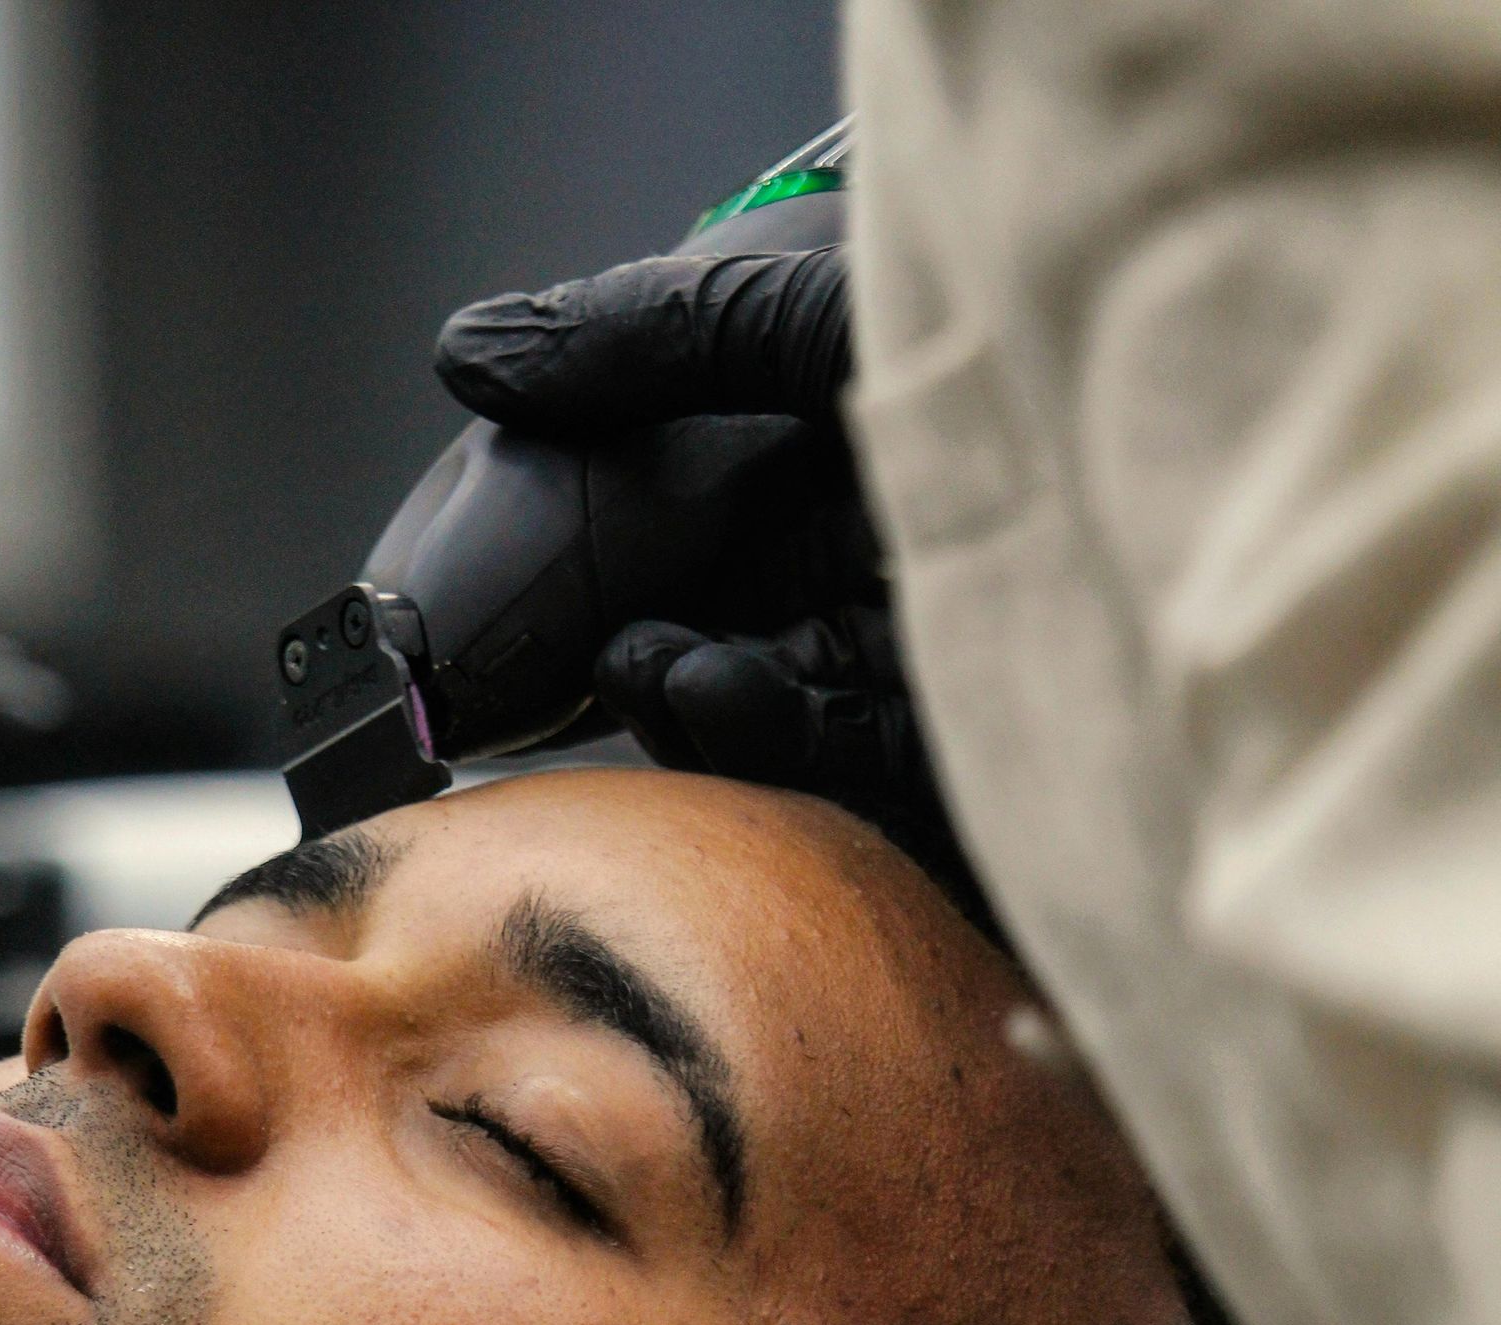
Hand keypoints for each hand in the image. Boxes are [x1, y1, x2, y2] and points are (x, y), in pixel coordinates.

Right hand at [437, 248, 976, 910]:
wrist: (1153, 392)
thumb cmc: (995, 315)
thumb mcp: (796, 303)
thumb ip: (639, 337)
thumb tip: (469, 352)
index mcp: (773, 452)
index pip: (625, 532)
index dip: (531, 575)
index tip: (445, 614)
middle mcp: (815, 551)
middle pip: (661, 629)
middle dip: (573, 663)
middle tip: (481, 687)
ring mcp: (873, 633)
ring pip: (728, 704)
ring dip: (663, 696)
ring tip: (627, 662)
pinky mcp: (936, 712)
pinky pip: (817, 748)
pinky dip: (746, 724)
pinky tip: (698, 678)